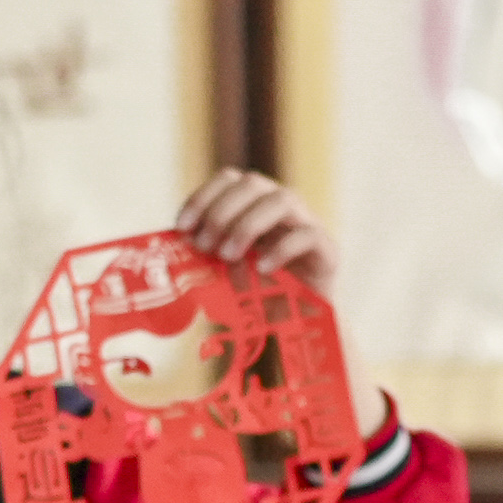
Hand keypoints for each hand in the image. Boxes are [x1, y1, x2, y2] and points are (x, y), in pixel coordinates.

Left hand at [175, 169, 336, 291]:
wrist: (299, 324)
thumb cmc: (259, 292)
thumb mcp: (225, 269)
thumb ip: (208, 252)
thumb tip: (175, 247)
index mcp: (255, 203)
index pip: (228, 179)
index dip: (203, 197)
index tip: (182, 227)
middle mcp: (281, 205)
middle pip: (253, 183)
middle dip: (222, 212)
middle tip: (204, 245)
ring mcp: (306, 223)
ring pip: (281, 200)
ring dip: (248, 225)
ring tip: (229, 257)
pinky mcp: (327, 249)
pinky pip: (307, 235)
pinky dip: (280, 249)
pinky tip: (262, 269)